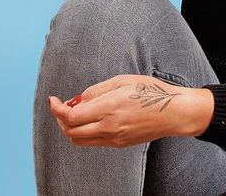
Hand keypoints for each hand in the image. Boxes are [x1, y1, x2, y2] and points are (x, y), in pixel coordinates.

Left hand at [48, 73, 214, 146]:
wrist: (172, 112)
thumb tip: (78, 99)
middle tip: (60, 106)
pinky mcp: (119, 144)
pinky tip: (88, 119)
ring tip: (72, 113)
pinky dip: (84, 133)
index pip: (71, 117)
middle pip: (71, 132)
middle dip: (60, 120)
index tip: (52, 99)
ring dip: (70, 128)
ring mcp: (114, 139)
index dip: (56, 109)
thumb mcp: (122, 80)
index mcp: (108, 109)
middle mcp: (108, 128)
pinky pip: (93, 142)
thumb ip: (97, 90)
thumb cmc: (150, 91)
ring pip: (80, 141)